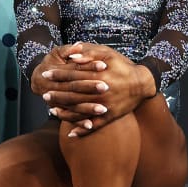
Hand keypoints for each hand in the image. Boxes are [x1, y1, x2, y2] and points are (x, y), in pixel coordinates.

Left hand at [32, 42, 156, 135]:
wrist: (144, 83)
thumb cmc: (124, 66)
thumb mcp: (108, 54)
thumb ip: (89, 53)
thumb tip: (71, 57)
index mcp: (98, 76)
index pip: (72, 75)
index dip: (57, 75)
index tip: (45, 74)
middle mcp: (100, 93)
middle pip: (73, 94)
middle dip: (57, 95)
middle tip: (44, 95)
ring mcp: (105, 106)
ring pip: (80, 112)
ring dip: (65, 112)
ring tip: (52, 110)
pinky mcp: (111, 117)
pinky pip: (95, 126)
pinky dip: (83, 130)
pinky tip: (71, 133)